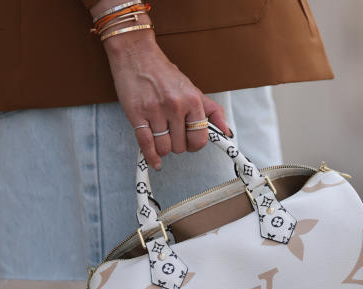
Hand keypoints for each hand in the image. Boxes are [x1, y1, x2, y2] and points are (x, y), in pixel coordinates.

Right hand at [96, 18, 230, 169]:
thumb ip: (211, 111)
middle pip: (181, 146)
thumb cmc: (162, 71)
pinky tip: (154, 160)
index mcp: (192, 100)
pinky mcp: (137, 115)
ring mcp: (155, 111)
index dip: (195, 144)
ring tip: (162, 138)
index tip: (190, 142)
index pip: (200, 137)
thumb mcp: (191, 88)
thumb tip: (227, 132)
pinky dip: (151, 157)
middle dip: (177, 145)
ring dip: (163, 149)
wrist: (135, 53)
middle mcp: (176, 106)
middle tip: (173, 136)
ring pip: (164, 148)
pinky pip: (146, 144)